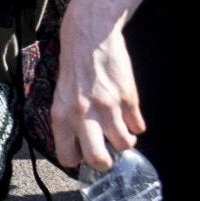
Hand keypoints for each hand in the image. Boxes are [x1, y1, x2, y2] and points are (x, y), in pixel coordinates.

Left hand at [51, 4, 145, 173]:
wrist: (89, 38)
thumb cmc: (74, 67)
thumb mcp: (61, 96)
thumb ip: (69, 121)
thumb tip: (81, 146)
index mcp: (62, 116)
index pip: (67, 157)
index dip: (78, 159)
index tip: (84, 152)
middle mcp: (84, 115)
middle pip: (98, 159)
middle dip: (105, 162)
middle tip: (107, 153)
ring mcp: (108, 108)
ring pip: (124, 145)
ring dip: (125, 141)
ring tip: (120, 129)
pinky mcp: (128, 99)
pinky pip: (138, 126)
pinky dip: (135, 125)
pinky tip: (128, 114)